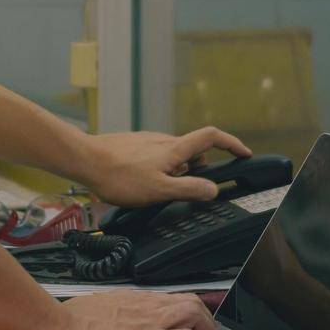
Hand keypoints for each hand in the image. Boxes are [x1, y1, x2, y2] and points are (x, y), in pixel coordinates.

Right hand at [37, 291, 217, 329]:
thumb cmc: (68, 325)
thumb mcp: (92, 314)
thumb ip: (106, 317)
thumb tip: (105, 327)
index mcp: (130, 299)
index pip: (166, 297)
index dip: (181, 307)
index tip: (185, 319)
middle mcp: (144, 305)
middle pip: (188, 299)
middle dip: (204, 315)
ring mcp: (150, 320)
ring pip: (194, 312)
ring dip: (208, 327)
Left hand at [76, 127, 250, 207]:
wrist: (85, 160)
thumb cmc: (118, 176)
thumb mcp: (159, 190)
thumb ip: (188, 189)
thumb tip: (213, 189)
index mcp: (174, 149)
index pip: (212, 137)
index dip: (232, 143)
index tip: (244, 153)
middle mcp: (163, 140)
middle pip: (192, 150)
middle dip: (198, 170)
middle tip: (190, 191)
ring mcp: (147, 141)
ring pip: (172, 154)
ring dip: (176, 171)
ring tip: (159, 192)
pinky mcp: (134, 146)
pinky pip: (155, 156)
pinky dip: (159, 169)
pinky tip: (142, 184)